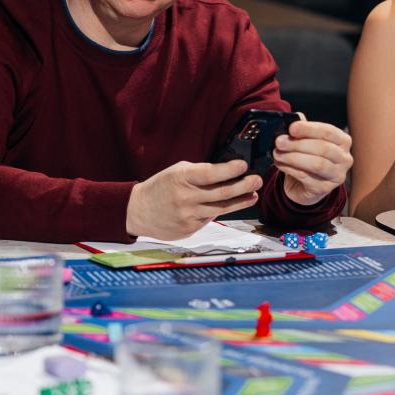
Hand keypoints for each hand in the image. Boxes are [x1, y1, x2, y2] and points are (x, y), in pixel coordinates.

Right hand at [126, 159, 262, 238]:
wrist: (138, 211)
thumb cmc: (160, 187)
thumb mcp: (176, 172)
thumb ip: (199, 172)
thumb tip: (227, 172)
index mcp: (181, 178)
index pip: (211, 173)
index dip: (230, 170)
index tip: (244, 166)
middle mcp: (185, 197)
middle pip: (222, 193)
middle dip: (244, 186)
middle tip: (257, 180)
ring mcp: (188, 215)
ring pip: (221, 208)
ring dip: (240, 201)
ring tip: (253, 194)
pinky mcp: (189, 228)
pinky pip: (210, 218)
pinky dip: (221, 210)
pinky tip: (230, 205)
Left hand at [272, 118, 351, 205]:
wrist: (303, 184)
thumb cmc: (307, 157)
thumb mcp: (305, 141)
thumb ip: (301, 130)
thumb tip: (293, 120)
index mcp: (342, 141)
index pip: (327, 132)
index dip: (309, 129)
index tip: (291, 127)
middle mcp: (344, 158)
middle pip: (322, 148)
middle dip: (298, 144)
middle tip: (279, 141)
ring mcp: (337, 175)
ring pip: (316, 164)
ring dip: (293, 157)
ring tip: (277, 153)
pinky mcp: (324, 189)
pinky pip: (306, 177)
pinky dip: (290, 169)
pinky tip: (280, 164)